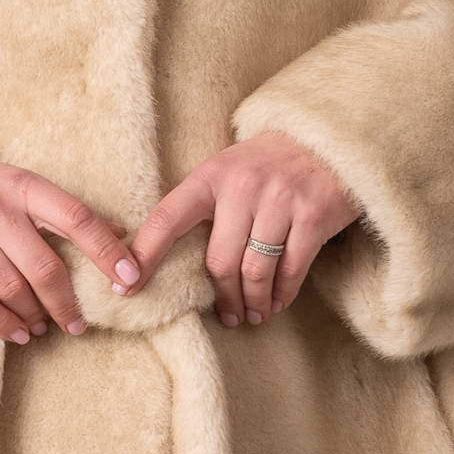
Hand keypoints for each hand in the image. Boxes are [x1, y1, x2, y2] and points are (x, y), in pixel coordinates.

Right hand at [0, 162, 143, 345]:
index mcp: (20, 184)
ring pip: (12, 289)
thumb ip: (51, 209)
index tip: (130, 277)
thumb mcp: (8, 185)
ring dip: (34, 317)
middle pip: (44, 267)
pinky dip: (2, 324)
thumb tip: (113, 234)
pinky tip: (16, 333)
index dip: (107, 250)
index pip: (76, 217)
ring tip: (42, 329)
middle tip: (77, 324)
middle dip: (66, 303)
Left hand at [126, 131, 364, 327]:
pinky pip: (290, 270)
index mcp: (210, 175)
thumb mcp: (229, 168)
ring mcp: (279, 201)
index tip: (126, 287)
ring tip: (253, 314)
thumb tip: (173, 258)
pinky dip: (282, 294)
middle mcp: (242, 186)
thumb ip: (205, 204)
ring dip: (253, 302)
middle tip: (227, 315)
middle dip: (223, 297)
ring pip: (255, 271)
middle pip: (219, 261)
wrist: (327, 138)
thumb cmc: (269, 162)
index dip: (144, 255)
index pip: (167, 218)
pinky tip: (277, 302)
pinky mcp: (313, 216)